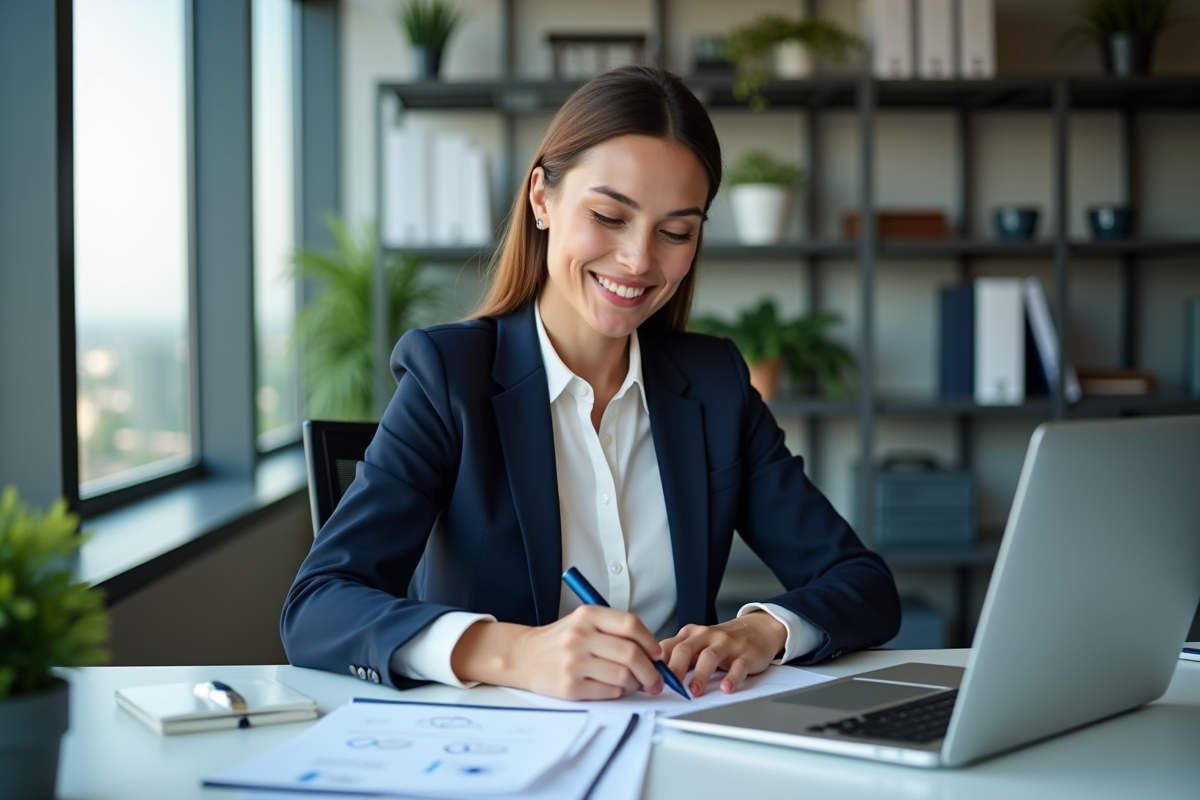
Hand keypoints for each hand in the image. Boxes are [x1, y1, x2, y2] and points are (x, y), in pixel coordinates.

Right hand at [449, 605, 664, 700]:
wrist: (522, 656)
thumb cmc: (559, 641)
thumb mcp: (583, 622)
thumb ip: (614, 630)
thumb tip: (652, 652)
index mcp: (587, 615)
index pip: (631, 624)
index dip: (650, 641)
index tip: (658, 654)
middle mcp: (580, 636)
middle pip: (631, 653)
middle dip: (651, 671)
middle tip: (656, 680)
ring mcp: (574, 662)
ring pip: (623, 676)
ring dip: (636, 684)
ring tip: (634, 685)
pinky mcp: (570, 686)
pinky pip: (609, 692)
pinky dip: (619, 693)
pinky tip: (614, 689)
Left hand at [660, 611, 786, 696]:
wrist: (757, 629)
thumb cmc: (722, 641)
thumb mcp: (697, 644)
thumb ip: (678, 656)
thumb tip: (653, 676)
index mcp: (691, 634)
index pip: (669, 646)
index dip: (657, 664)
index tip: (649, 679)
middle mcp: (707, 636)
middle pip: (686, 649)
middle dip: (675, 668)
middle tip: (669, 686)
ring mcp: (727, 644)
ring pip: (710, 656)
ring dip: (700, 674)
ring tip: (694, 691)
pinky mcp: (746, 654)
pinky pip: (738, 665)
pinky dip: (732, 677)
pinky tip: (726, 687)